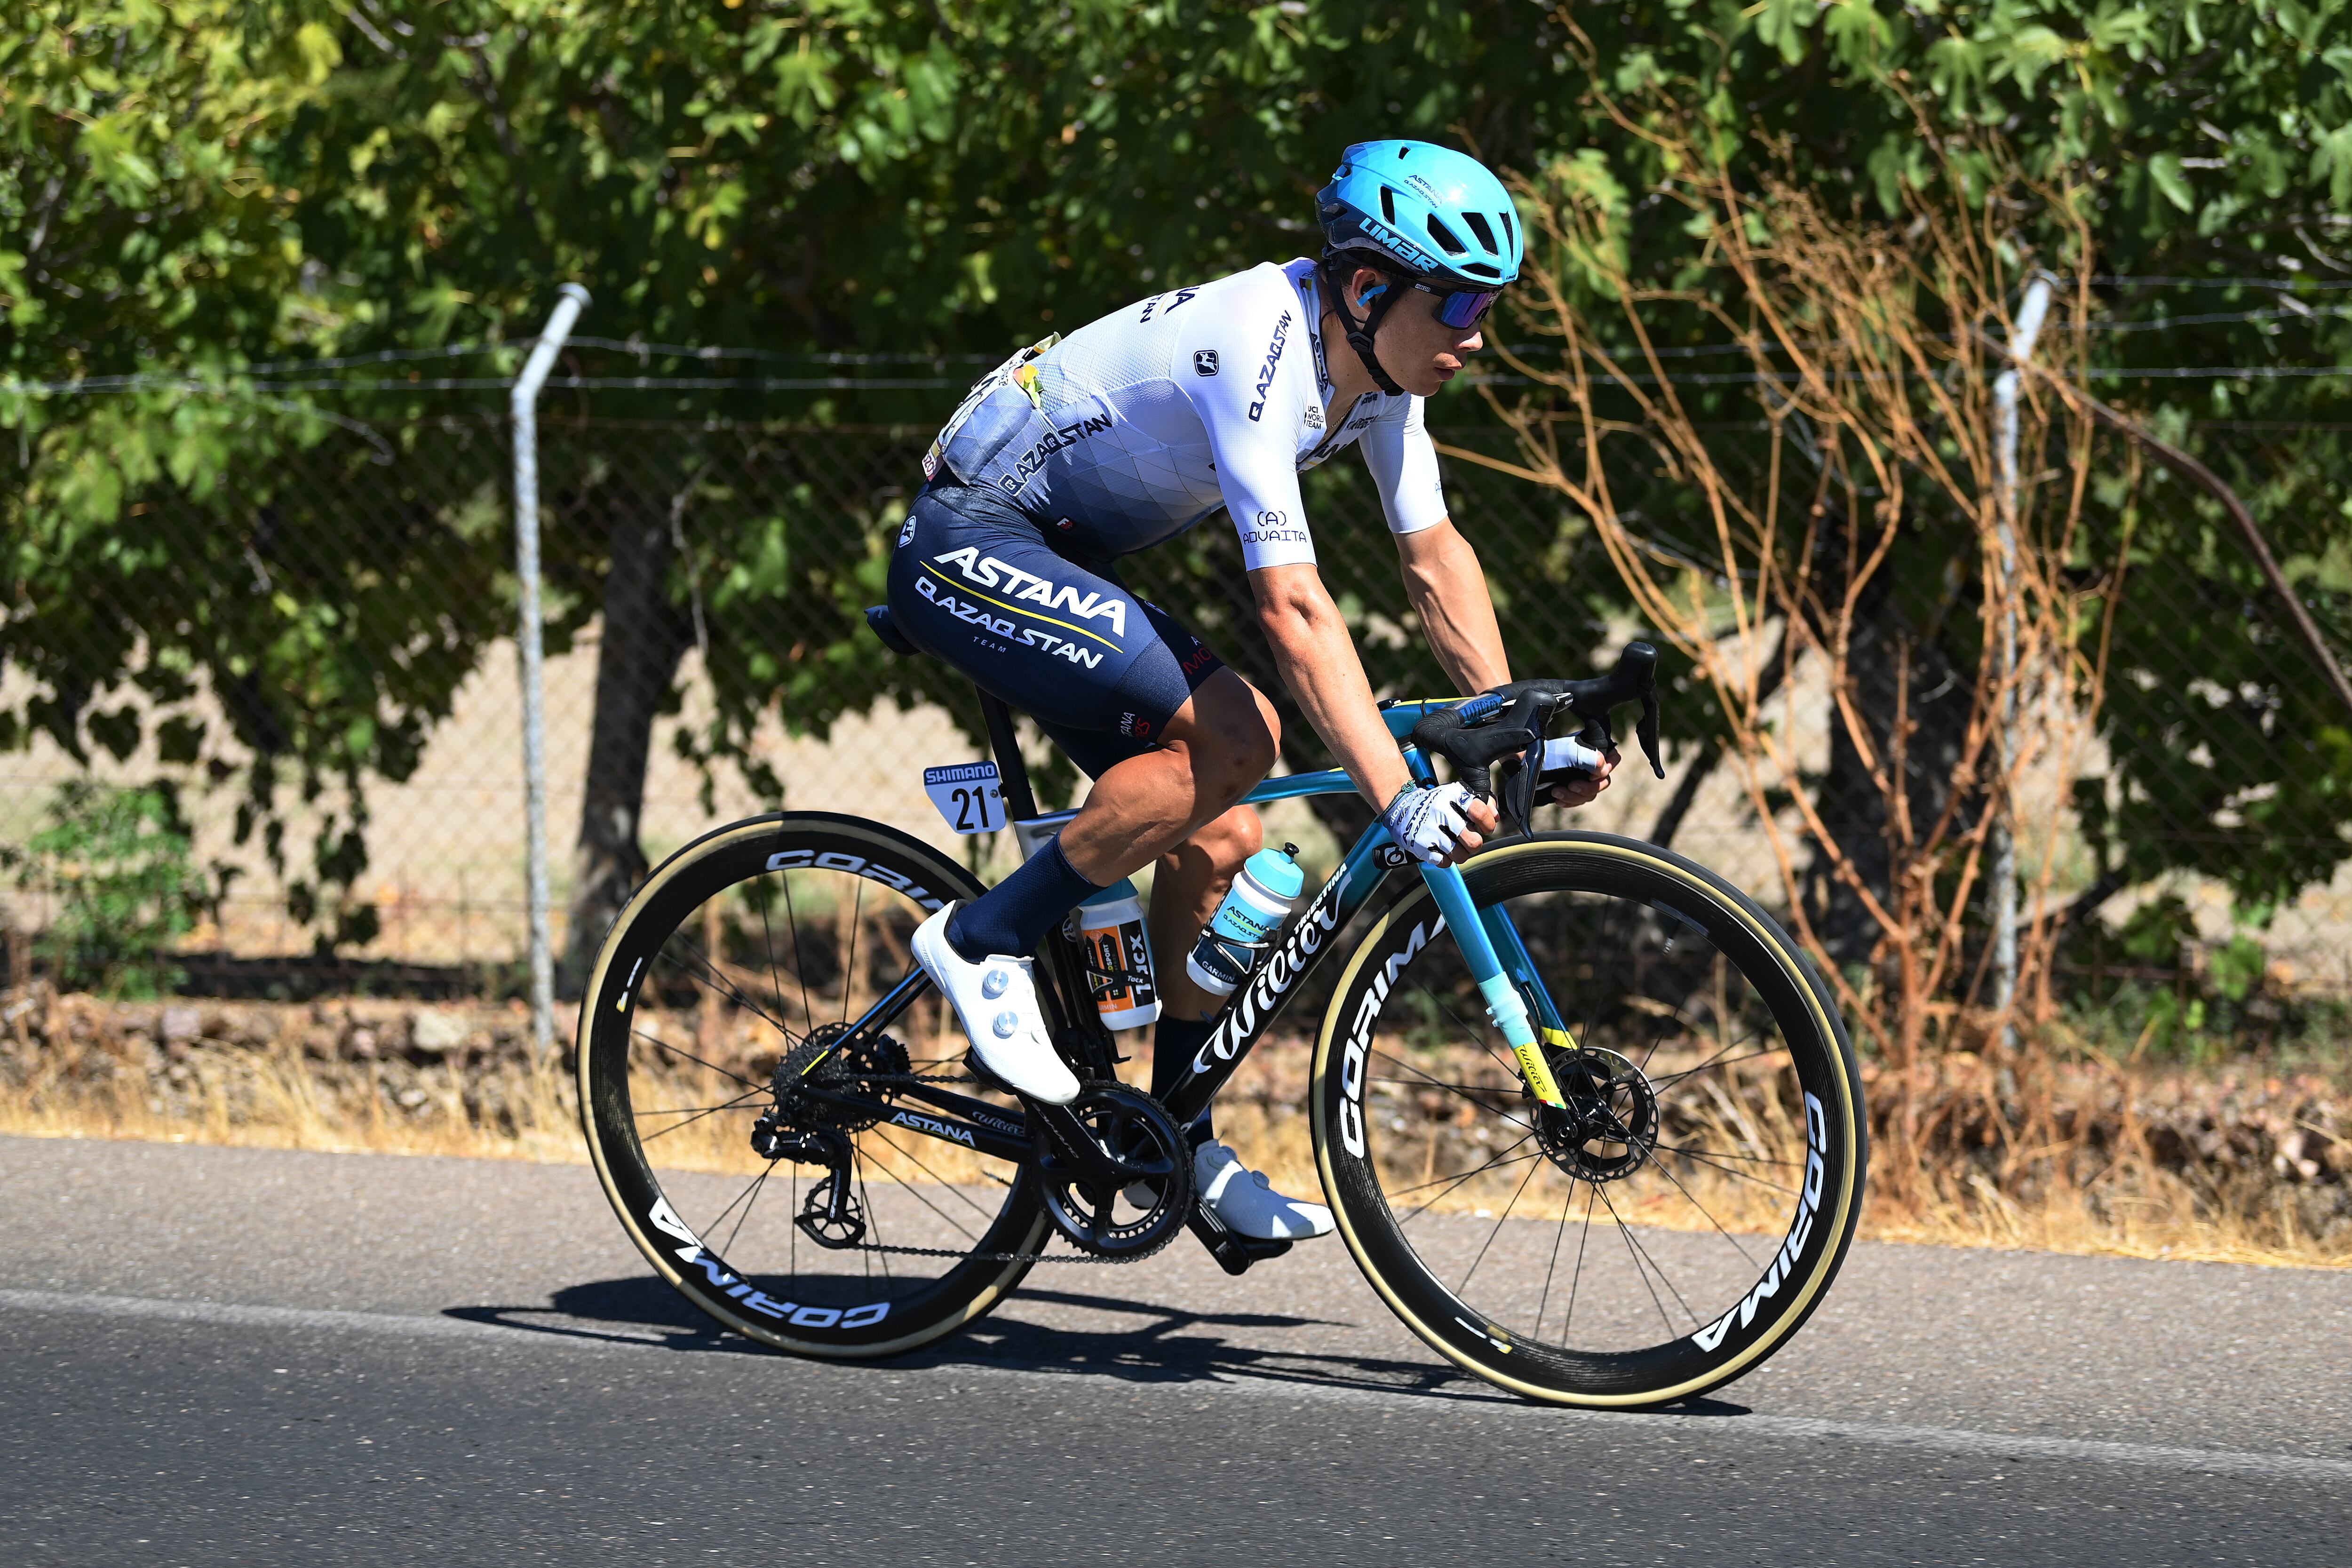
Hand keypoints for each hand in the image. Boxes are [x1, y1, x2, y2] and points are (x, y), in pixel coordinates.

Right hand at [1383, 782, 1498, 866]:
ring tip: (1455, 846)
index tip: (1485, 828)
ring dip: (1461, 854)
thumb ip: (1479, 803)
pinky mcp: (1420, 844)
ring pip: (1460, 855)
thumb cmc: (1435, 803)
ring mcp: (1430, 829)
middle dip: (1474, 845)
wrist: (1401, 807)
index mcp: (1453, 796)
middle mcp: (1441, 811)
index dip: (1487, 825)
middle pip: (1473, 841)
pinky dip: (1445, 859)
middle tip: (1469, 841)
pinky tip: (1441, 850)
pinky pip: (1444, 862)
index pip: (1480, 812)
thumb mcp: (1455, 795)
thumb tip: (1495, 817)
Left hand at [1544, 740, 1620, 810]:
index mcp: (1593, 749)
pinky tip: (1558, 799)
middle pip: (1603, 781)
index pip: (1613, 757)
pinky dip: (1570, 801)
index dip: (1607, 768)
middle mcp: (1590, 763)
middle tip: (1571, 786)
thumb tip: (1603, 768)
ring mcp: (1582, 777)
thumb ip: (1588, 758)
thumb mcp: (1568, 753)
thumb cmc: (1546, 755)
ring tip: (1557, 792)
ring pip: (1591, 793)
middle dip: (1587, 788)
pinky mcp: (1572, 789)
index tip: (1592, 775)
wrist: (1525, 767)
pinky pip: (1579, 800)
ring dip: (1574, 796)